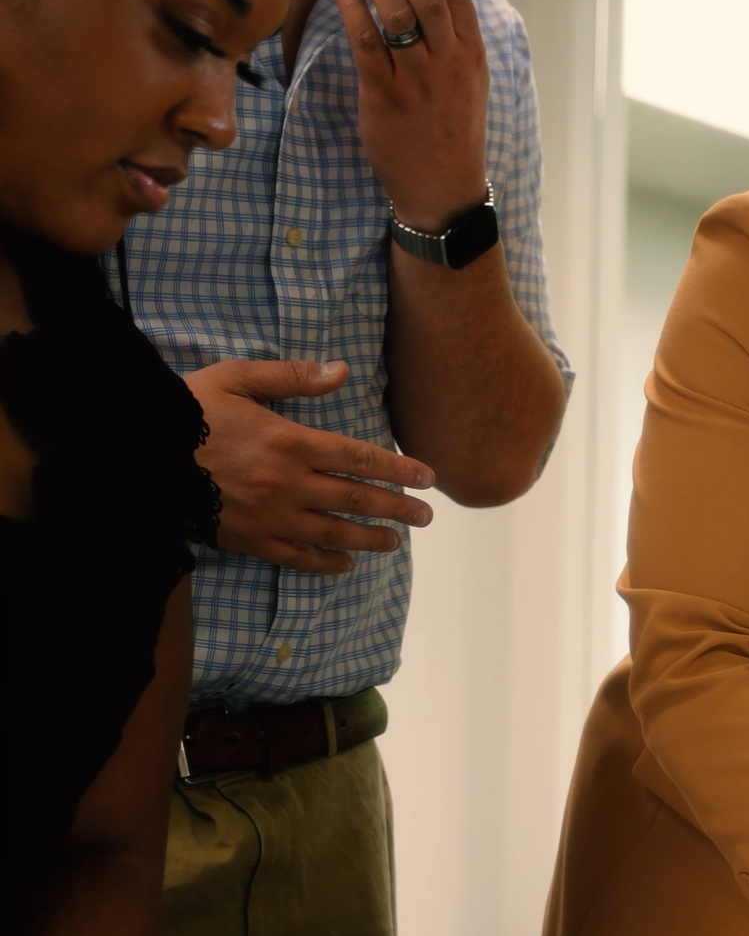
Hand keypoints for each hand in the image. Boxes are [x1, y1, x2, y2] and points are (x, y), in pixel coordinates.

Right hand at [189, 359, 435, 572]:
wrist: (134, 451)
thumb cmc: (186, 409)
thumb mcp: (237, 378)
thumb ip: (292, 377)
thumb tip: (342, 370)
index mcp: (290, 442)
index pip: (360, 458)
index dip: (398, 469)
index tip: (427, 477)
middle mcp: (287, 484)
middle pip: (356, 499)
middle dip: (396, 509)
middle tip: (426, 517)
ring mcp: (269, 516)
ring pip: (333, 533)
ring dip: (370, 539)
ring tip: (396, 542)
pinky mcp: (248, 539)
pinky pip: (295, 558)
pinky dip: (324, 564)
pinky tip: (346, 565)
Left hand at [336, 0, 489, 230]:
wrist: (443, 187)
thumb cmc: (450, 131)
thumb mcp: (466, 83)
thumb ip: (452, 41)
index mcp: (472, 57)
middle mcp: (449, 65)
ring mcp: (418, 81)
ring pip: (398, 13)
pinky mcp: (385, 96)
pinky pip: (366, 41)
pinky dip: (353, 7)